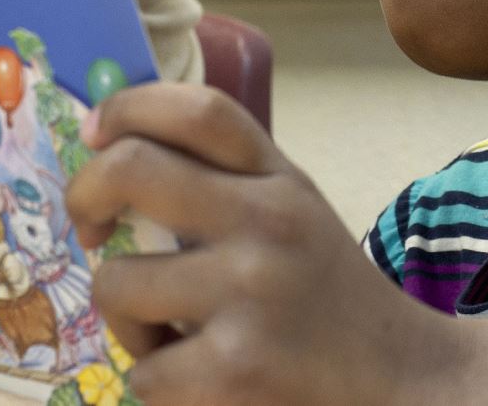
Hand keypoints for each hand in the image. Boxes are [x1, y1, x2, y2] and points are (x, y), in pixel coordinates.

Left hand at [66, 83, 466, 405]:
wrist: (403, 379)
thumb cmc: (324, 295)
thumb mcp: (290, 212)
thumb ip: (223, 180)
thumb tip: (110, 151)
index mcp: (278, 178)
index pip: (198, 110)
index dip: (128, 108)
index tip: (95, 133)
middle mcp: (267, 220)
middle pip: (133, 168)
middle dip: (83, 196)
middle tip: (87, 227)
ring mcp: (250, 292)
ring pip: (117, 283)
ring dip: (123, 317)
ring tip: (164, 329)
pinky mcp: (236, 367)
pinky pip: (143, 370)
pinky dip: (158, 380)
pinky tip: (199, 377)